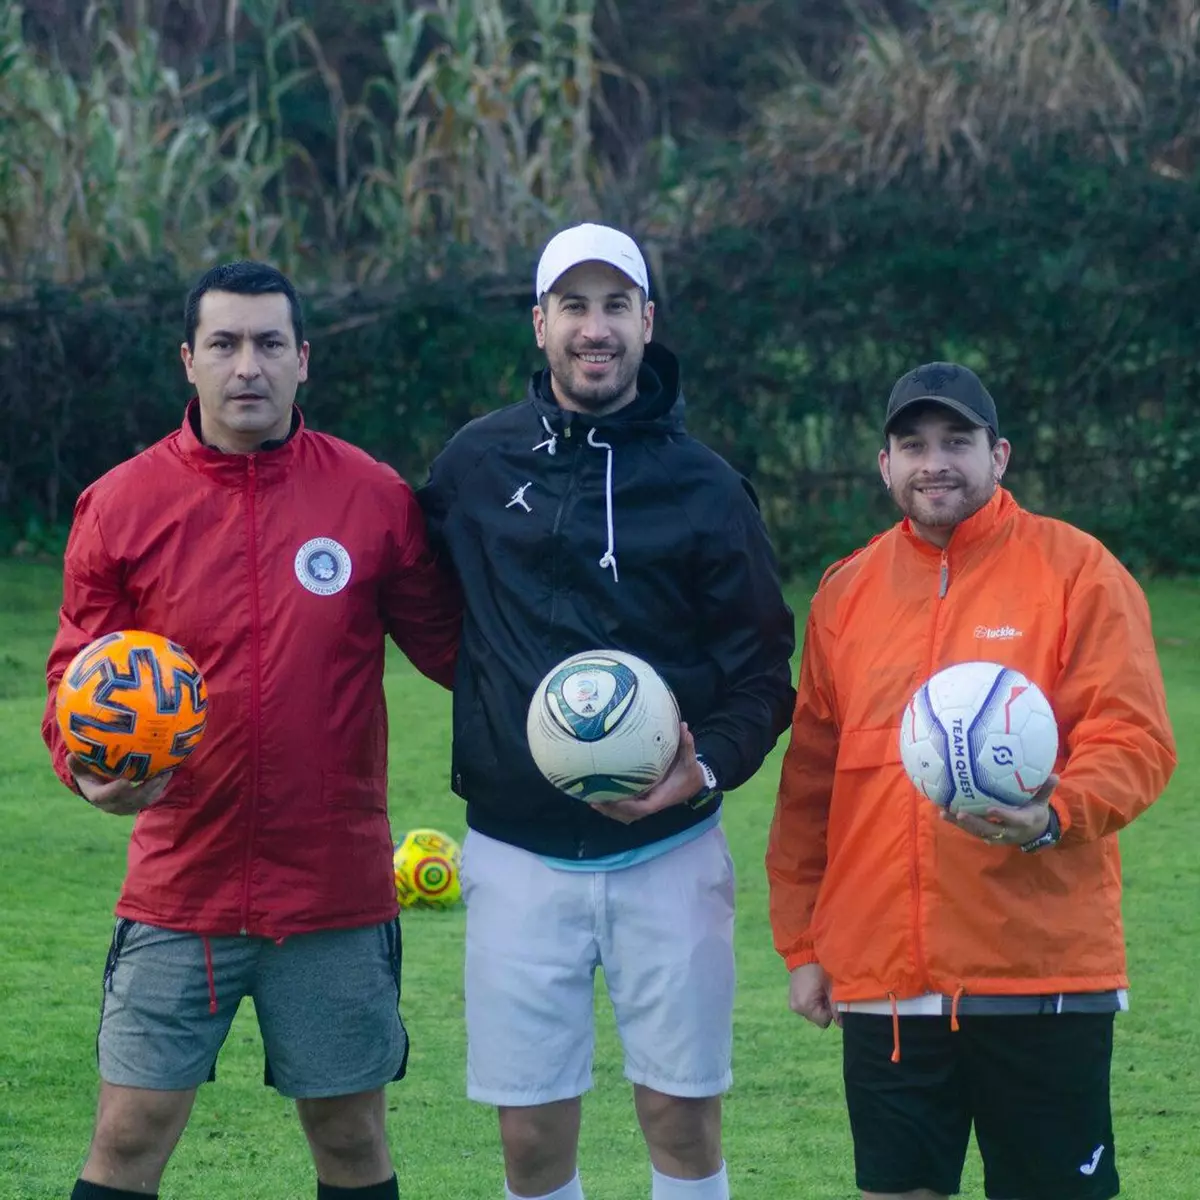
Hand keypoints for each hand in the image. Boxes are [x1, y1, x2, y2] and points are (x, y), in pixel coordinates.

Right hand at [67, 754, 172, 815]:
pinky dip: (160, 787)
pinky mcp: (138, 804)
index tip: (124, 781)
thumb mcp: (82, 770)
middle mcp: (113, 805)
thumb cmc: (90, 776)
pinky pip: (151, 797)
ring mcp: (127, 806)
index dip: (114, 791)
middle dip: (145, 789)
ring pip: (144, 800)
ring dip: (157, 787)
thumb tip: (71, 756)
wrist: (99, 792)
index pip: (103, 797)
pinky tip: (168, 773)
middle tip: (157, 775)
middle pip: (130, 800)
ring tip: (167, 772)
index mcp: (97, 796)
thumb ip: (77, 764)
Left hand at [589, 723, 704, 824]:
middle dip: (612, 810)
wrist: (694, 784)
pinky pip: (625, 809)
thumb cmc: (689, 772)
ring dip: (609, 810)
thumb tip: (684, 727)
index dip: (628, 806)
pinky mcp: (642, 801)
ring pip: (625, 815)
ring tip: (590, 799)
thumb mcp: (690, 760)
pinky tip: (598, 796)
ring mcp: (646, 804)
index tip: (614, 799)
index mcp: (661, 797)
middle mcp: (651, 803)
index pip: (642, 807)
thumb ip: (687, 745)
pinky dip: (613, 806)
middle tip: (594, 800)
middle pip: (628, 815)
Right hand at [789, 963, 839, 1028]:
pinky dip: (811, 1001)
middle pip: (817, 1019)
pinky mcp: (792, 1000)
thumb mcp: (832, 988)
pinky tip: (812, 990)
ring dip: (817, 1005)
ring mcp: (793, 1004)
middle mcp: (796, 1008)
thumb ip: (837, 1007)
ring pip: (812, 1013)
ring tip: (818, 989)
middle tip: (825, 992)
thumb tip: (842, 1023)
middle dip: (824, 1009)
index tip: (830, 997)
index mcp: (805, 1006)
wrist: (803, 954)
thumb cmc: (819, 969)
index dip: (831, 1012)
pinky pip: (806, 1007)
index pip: (824, 1022)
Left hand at [945, 774, 1058, 847]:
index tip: (990, 808)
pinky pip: (971, 830)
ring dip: (960, 824)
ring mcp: (997, 836)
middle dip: (975, 822)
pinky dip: (957, 823)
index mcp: (1024, 822)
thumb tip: (1054, 775)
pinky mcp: (987, 835)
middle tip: (960, 813)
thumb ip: (1045, 789)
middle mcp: (1009, 832)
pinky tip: (943, 812)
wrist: (1033, 833)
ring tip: (944, 812)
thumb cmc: (1035, 812)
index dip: (1002, 815)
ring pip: (977, 832)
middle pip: (989, 829)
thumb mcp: (1042, 802)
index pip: (1013, 820)